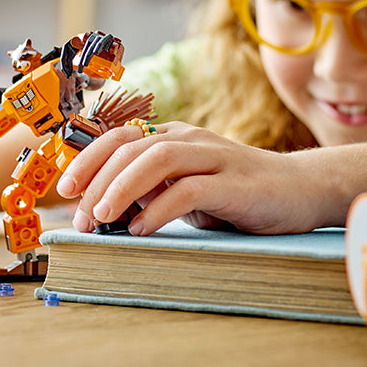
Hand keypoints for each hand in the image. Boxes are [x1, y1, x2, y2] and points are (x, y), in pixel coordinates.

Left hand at [55, 121, 330, 236]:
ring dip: (122, 187)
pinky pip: (190, 190)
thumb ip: (152, 190)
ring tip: (101, 216)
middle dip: (97, 180)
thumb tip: (104, 207)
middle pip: (131, 147)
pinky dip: (160, 208)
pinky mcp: (236, 184)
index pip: (120, 137)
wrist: (301, 191)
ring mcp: (215, 158)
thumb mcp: (186, 189)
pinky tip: (142, 229)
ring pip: (157, 159)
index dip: (88, 159)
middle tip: (80, 216)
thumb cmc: (237, 194)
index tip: (65, 190)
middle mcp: (191, 140)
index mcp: (174, 137)